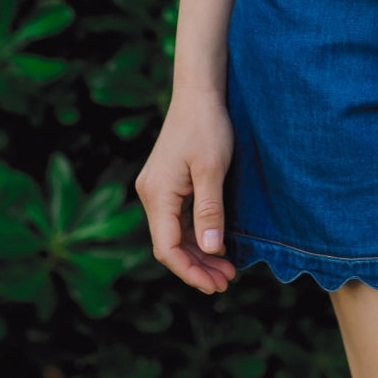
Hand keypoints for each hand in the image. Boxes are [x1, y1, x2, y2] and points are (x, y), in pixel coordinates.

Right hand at [135, 91, 236, 293]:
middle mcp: (150, 195)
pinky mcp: (168, 185)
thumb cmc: (207, 126)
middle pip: (170, 245)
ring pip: (175, 234)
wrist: (198, 93)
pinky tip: (216, 246)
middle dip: (197, 266)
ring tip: (225, 270)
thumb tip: (211, 249)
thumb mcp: (212, 168)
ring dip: (198, 254)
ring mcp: (158, 190)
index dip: (190, 271)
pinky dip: (196, 235)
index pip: (167, 247)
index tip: (215, 284)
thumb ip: (210, 210)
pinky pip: (179, 220)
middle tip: (226, 282)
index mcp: (157, 194)